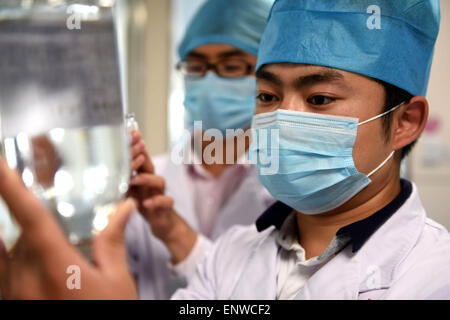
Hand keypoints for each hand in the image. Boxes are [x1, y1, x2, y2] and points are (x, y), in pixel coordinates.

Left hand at [0, 159, 136, 299]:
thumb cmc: (109, 315)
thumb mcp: (116, 281)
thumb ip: (112, 241)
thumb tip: (123, 208)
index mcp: (57, 267)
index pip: (29, 217)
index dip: (9, 186)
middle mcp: (26, 279)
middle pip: (19, 234)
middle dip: (33, 221)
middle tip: (53, 221)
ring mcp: (13, 293)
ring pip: (7, 252)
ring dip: (24, 242)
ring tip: (54, 252)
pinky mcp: (11, 301)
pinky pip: (2, 268)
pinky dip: (8, 253)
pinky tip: (21, 249)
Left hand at [128, 131, 196, 263]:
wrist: (162, 222)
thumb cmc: (144, 204)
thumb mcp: (130, 192)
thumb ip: (121, 182)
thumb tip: (100, 173)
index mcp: (143, 177)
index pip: (139, 158)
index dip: (136, 146)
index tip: (131, 132)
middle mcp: (152, 182)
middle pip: (150, 164)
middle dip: (144, 154)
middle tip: (137, 146)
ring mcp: (160, 193)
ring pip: (160, 181)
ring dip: (147, 179)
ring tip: (135, 179)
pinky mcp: (166, 207)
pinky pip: (166, 201)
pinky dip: (156, 201)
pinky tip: (146, 203)